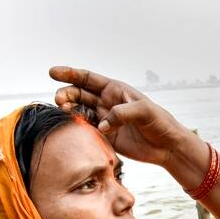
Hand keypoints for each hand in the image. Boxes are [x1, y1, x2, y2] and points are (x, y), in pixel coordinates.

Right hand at [49, 66, 199, 168]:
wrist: (167, 146)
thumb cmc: (160, 123)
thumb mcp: (144, 111)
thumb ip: (122, 113)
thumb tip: (102, 124)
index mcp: (115, 90)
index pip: (87, 79)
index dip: (70, 74)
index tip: (52, 72)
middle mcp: (107, 102)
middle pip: (79, 94)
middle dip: (66, 94)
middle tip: (60, 101)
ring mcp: (105, 119)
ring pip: (79, 111)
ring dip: (69, 111)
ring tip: (64, 112)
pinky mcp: (105, 136)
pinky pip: (86, 130)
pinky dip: (78, 128)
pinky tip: (74, 129)